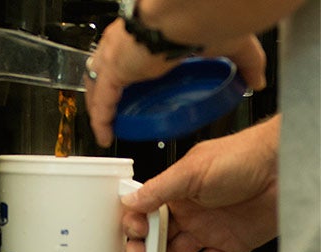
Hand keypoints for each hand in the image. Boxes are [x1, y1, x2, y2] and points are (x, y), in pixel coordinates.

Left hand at [84, 18, 266, 146]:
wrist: (191, 13)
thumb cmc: (206, 20)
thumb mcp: (231, 46)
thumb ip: (245, 63)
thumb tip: (256, 80)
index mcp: (147, 34)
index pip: (129, 56)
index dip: (126, 72)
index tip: (131, 88)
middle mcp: (124, 44)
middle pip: (103, 71)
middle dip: (104, 91)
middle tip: (112, 111)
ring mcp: (114, 57)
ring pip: (96, 87)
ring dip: (98, 107)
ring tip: (106, 125)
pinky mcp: (112, 70)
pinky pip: (100, 102)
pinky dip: (101, 121)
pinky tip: (105, 136)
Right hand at [121, 116, 279, 251]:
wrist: (285, 168)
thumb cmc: (243, 156)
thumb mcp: (191, 171)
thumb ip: (159, 189)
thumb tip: (130, 200)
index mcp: (176, 190)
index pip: (145, 211)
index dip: (135, 224)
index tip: (132, 234)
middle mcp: (190, 210)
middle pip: (157, 236)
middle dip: (142, 249)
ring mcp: (210, 229)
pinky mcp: (230, 245)